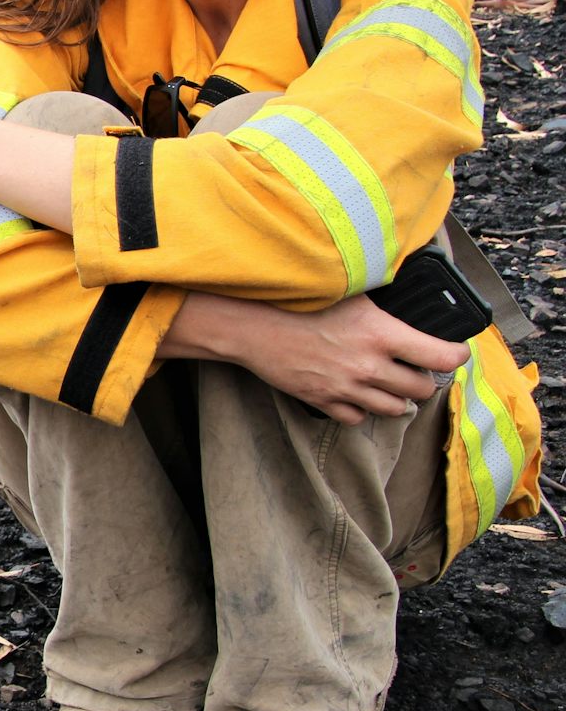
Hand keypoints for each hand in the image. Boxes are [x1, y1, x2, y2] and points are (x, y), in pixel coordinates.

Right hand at [168, 292, 469, 424]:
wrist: (253, 326)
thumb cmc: (298, 302)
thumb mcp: (350, 292)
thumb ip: (382, 305)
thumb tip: (410, 300)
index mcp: (382, 334)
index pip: (443, 356)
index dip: (457, 355)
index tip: (456, 351)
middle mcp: (370, 366)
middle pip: (421, 388)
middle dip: (424, 379)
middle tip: (417, 368)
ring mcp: (347, 387)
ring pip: (394, 409)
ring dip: (399, 398)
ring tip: (392, 386)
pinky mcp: (323, 400)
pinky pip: (357, 418)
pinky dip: (362, 409)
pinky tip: (357, 394)